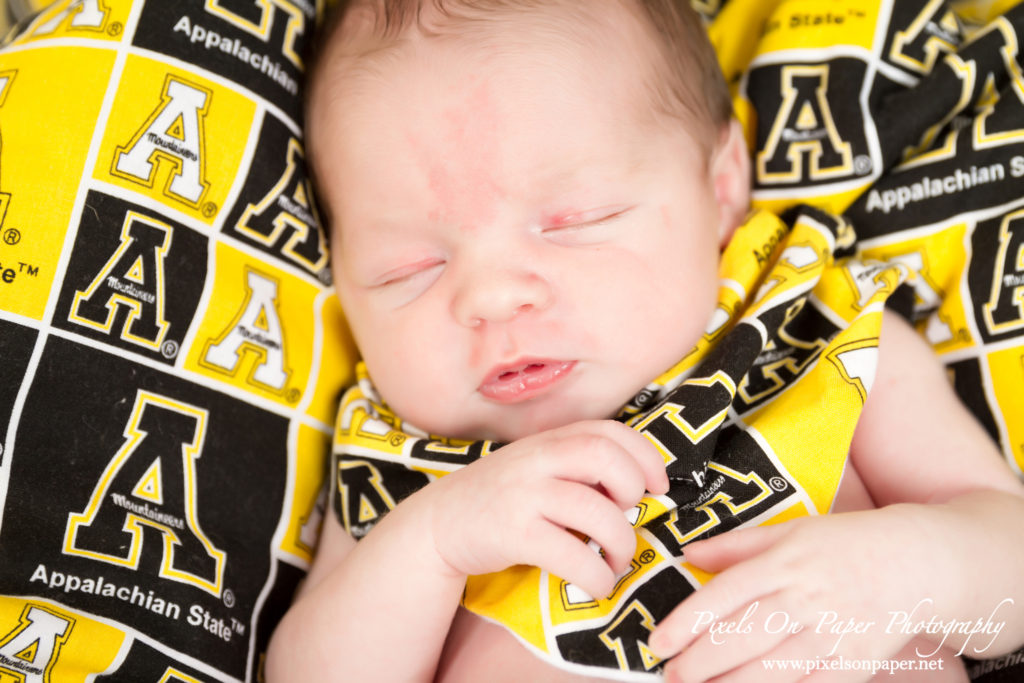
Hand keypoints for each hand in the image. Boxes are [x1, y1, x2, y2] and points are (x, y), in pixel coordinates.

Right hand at [423, 419, 668, 599]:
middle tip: (628, 517)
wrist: (439, 524)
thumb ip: (575, 465)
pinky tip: (596, 583)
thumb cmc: (500, 499)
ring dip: (621, 543)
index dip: (645, 457)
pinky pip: (572, 554)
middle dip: (632, 489)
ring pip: (595, 510)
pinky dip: (596, 575)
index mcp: (548, 441)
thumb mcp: (536, 468)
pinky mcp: (512, 533)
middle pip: (604, 456)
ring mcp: (523, 494)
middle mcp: (536, 459)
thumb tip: (636, 488)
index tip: (657, 486)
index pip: (609, 431)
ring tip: (616, 560)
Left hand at [648, 506, 954, 681]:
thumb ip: (737, 545)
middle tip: (670, 674)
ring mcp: (834, 633)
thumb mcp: (791, 531)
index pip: (726, 593)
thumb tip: (688, 553)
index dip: (689, 621)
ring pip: (774, 668)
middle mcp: (807, 597)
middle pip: (744, 635)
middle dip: (701, 661)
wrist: (918, 562)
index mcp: (786, 561)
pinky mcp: (857, 662)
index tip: (659, 641)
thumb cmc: (844, 544)